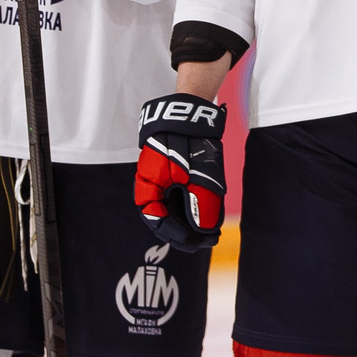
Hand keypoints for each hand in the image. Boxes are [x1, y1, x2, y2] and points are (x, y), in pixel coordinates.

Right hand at [135, 92, 225, 249]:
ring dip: (188, 222)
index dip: (176, 235)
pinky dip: (189, 209)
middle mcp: (151, 186)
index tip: (195, 241)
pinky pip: (177, 198)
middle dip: (184, 232)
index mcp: (147, 187)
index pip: (157, 220)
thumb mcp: (198, 177)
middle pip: (164, 218)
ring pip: (171, 209)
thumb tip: (206, 232)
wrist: (189, 114)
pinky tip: (206, 217)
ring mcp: (160, 180)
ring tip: (209, 234)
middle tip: (205, 242)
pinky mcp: (171, 175)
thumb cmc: (189, 144)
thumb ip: (202, 206)